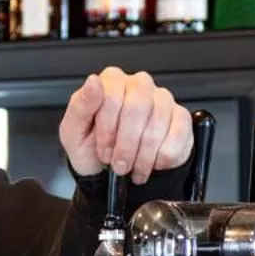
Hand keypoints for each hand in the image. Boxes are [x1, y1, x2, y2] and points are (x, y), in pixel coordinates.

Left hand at [59, 67, 194, 184]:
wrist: (110, 173)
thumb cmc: (91, 149)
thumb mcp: (74, 132)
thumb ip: (80, 106)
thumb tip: (93, 82)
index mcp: (111, 82)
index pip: (112, 96)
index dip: (108, 129)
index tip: (104, 150)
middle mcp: (139, 85)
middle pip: (138, 107)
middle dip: (126, 144)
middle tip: (118, 163)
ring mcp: (163, 99)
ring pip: (157, 126)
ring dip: (142, 156)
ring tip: (132, 167)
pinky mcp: (181, 118)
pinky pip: (178, 136)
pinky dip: (162, 158)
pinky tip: (151, 162)